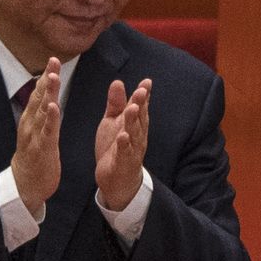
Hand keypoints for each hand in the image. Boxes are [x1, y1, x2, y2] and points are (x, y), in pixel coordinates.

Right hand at [11, 57, 61, 214]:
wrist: (25, 184)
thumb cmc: (34, 155)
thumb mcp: (36, 130)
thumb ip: (40, 112)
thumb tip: (44, 94)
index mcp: (32, 119)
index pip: (39, 94)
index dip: (46, 76)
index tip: (53, 59)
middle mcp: (31, 123)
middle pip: (40, 97)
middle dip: (47, 78)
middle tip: (53, 60)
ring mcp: (35, 135)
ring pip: (43, 111)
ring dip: (48, 93)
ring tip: (53, 77)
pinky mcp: (42, 148)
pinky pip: (47, 131)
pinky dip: (51, 118)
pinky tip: (55, 107)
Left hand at [95, 78, 150, 210]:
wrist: (117, 179)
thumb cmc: (116, 147)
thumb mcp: (113, 122)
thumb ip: (116, 103)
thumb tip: (118, 82)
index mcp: (135, 124)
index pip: (141, 106)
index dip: (144, 94)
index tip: (146, 82)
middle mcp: (137, 135)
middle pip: (140, 118)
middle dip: (141, 104)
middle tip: (141, 91)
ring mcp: (133, 149)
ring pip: (134, 134)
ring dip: (133, 121)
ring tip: (132, 109)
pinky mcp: (124, 162)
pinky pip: (125, 153)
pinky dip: (124, 145)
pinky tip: (122, 137)